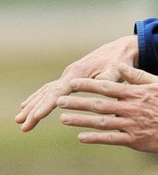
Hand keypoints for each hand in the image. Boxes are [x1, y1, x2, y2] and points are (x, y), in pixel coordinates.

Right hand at [16, 35, 138, 131]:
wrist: (121, 49)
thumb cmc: (121, 62)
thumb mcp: (117, 72)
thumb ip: (108, 83)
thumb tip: (103, 95)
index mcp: (78, 74)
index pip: (57, 92)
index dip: (46, 105)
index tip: (36, 116)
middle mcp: (69, 74)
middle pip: (46, 93)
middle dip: (33, 109)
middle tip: (21, 125)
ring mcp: (69, 75)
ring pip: (45, 91)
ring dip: (32, 105)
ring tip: (19, 119)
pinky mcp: (71, 78)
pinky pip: (50, 89)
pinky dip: (39, 98)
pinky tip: (29, 106)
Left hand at [56, 64, 157, 153]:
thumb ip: (139, 76)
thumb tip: (121, 67)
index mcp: (135, 93)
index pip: (106, 87)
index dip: (87, 85)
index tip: (71, 83)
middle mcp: (130, 108)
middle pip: (98, 105)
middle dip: (77, 103)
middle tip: (60, 101)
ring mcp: (131, 125)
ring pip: (100, 123)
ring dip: (80, 121)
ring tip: (64, 118)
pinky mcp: (135, 140)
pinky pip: (111, 139)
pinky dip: (96, 138)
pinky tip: (82, 137)